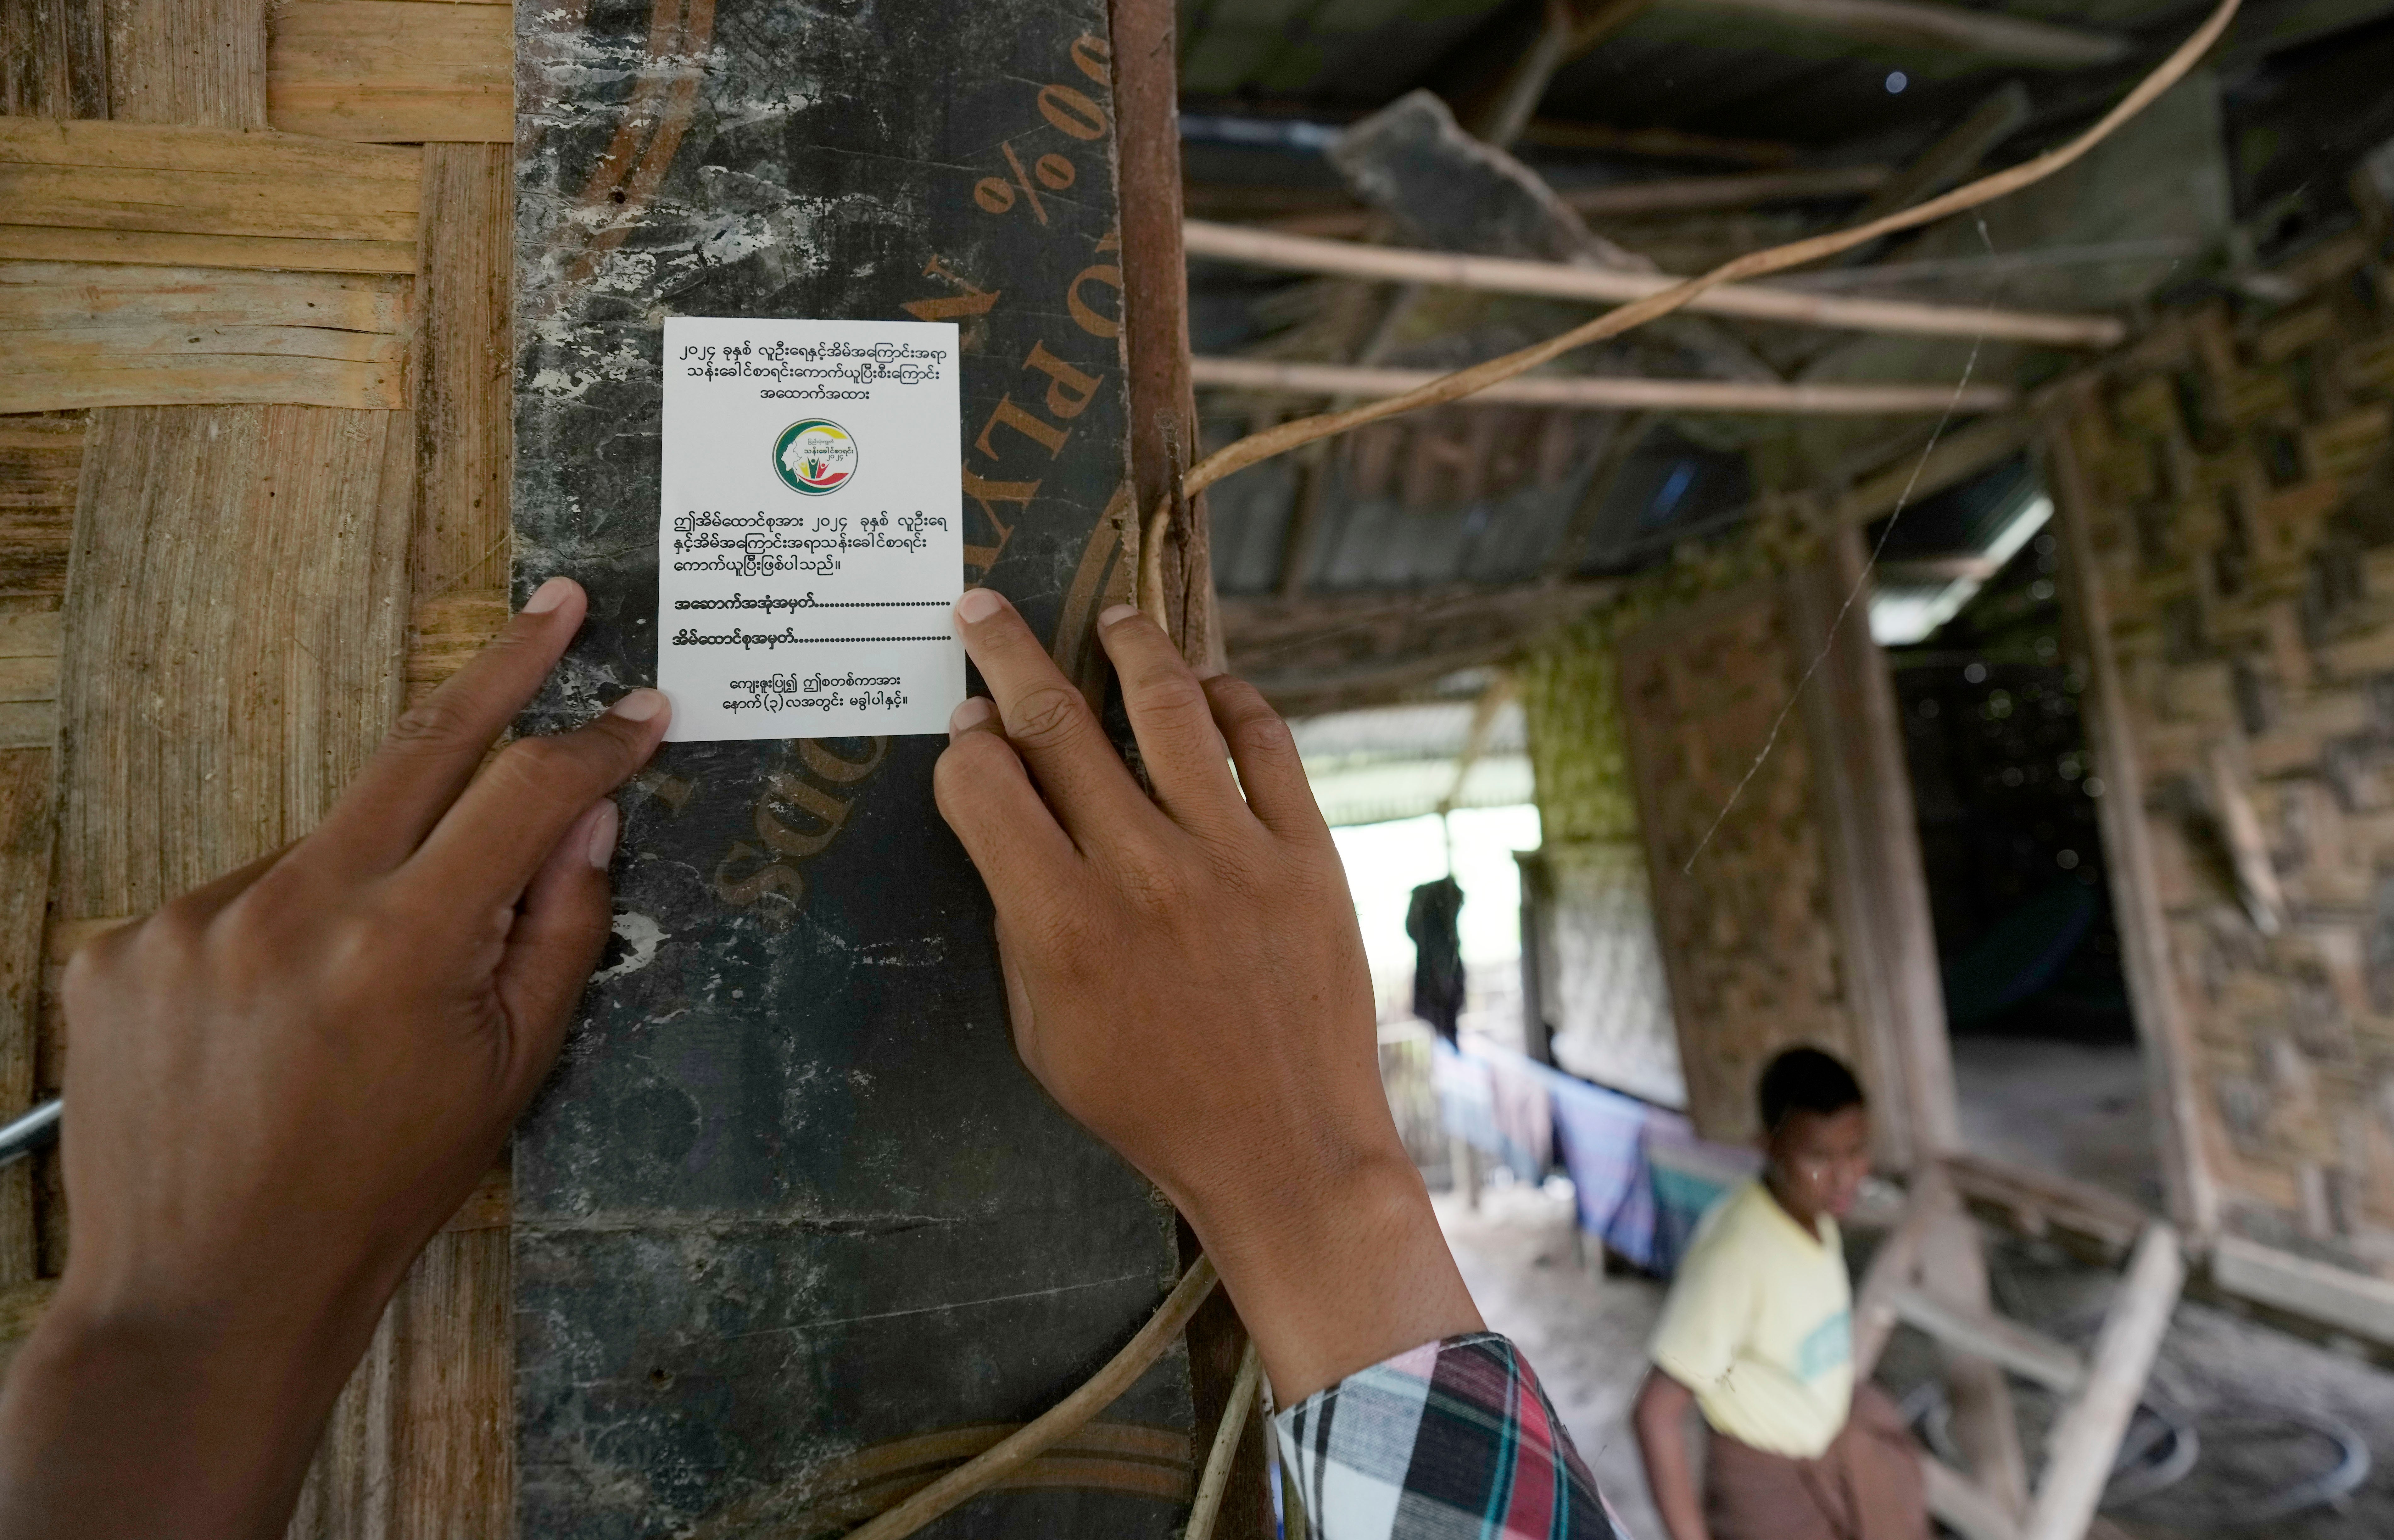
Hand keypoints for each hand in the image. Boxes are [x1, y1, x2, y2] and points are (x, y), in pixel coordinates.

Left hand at [0, 577, 667, 1539]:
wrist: (205, 1291)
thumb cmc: (378, 1191)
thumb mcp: (507, 1075)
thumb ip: (556, 930)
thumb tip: (588, 814)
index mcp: (400, 949)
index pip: (523, 796)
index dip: (594, 746)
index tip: (640, 712)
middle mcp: (289, 911)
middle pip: (418, 747)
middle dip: (502, 670)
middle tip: (553, 607)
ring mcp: (189, 921)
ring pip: (321, 852)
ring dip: (360, 888)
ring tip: (346, 1001)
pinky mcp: (120, 946)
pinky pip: (233, 902)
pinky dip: (273, 935)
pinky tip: (270, 1019)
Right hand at [934, 591, 1479, 1402]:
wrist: (1284, 1147)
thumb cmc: (1148, 1099)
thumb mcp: (1044, 1031)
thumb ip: (1017, 920)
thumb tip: (1001, 814)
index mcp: (1063, 926)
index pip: (986, 786)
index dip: (965, 743)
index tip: (965, 722)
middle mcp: (1142, 875)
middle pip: (1057, 724)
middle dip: (1006, 654)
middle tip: (983, 607)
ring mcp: (1233, 857)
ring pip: (1168, 707)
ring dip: (1130, 646)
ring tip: (1113, 615)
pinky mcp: (1307, 856)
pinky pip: (1265, 746)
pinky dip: (1231, 701)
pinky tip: (1208, 684)